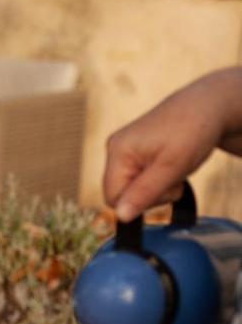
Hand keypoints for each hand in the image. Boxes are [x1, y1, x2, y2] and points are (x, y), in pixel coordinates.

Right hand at [103, 67, 241, 221]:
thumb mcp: (171, 168)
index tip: (166, 188)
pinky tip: (170, 165)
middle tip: (174, 178)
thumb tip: (120, 217)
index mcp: (118, 151)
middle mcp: (115, 149)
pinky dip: (157, 177)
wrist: (208, 105)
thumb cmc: (192, 132)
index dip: (140, 202)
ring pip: (132, 187)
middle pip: (122, 193)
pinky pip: (138, 176)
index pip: (113, 198)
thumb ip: (144, 193)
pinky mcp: (135, 149)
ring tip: (175, 169)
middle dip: (150, 194)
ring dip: (156, 187)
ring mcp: (124, 148)